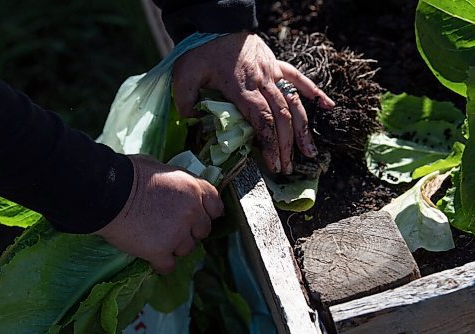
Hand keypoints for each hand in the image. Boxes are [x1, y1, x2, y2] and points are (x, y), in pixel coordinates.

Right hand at [94, 155, 223, 273]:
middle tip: (173, 227)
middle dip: (191, 230)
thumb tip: (179, 185)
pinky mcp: (160, 251)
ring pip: (187, 249)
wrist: (107, 193)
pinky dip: (160, 263)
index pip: (216, 204)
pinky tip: (152, 256)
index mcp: (193, 189)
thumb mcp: (162, 168)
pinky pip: (168, 266)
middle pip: (203, 230)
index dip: (208, 211)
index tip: (200, 215)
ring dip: (175, 246)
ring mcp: (177, 234)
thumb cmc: (129, 174)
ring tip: (156, 238)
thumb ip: (178, 180)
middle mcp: (191, 212)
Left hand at [173, 32, 334, 173]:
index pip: (263, 120)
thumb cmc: (201, 49)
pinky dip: (315, 92)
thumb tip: (191, 122)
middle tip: (287, 168)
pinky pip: (299, 79)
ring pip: (295, 103)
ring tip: (310, 152)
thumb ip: (185, 99)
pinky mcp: (277, 65)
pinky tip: (328, 106)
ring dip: (304, 129)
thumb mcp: (185, 73)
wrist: (217, 22)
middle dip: (286, 145)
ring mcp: (273, 72)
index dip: (270, 143)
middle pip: (282, 117)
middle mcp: (263, 82)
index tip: (273, 163)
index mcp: (242, 87)